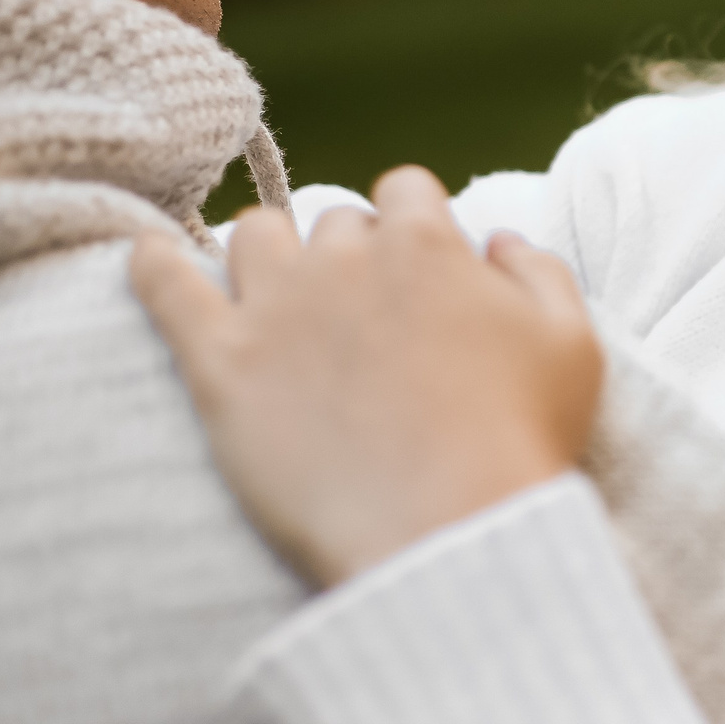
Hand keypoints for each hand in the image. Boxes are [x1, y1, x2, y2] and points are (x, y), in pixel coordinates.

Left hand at [132, 166, 604, 586]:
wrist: (447, 531)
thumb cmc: (522, 441)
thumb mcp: (574, 345)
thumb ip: (540, 271)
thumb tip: (500, 238)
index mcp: (429, 247)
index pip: (406, 192)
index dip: (416, 227)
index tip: (421, 270)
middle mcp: (345, 260)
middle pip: (333, 222)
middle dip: (350, 256)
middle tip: (363, 317)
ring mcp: (275, 308)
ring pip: (253, 236)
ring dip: (270, 255)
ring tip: (279, 298)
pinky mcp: (219, 364)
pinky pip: (163, 283)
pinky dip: (153, 261)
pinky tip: (150, 255)